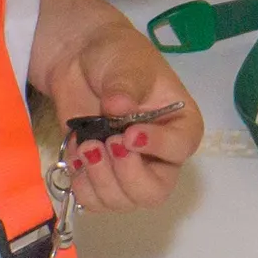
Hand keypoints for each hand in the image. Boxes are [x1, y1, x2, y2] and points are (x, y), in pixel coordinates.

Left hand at [36, 16, 200, 214]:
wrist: (79, 58)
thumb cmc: (116, 56)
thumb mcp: (126, 62)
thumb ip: (125, 84)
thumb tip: (118, 107)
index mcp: (179, 124)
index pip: (181, 148)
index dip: (157, 147)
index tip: (129, 134)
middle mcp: (159, 155)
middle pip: (154, 192)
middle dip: (126, 175)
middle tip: (106, 143)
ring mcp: (129, 169)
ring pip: (122, 201)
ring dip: (100, 179)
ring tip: (86, 145)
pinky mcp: (100, 176)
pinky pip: (95, 201)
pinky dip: (82, 184)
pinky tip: (76, 155)